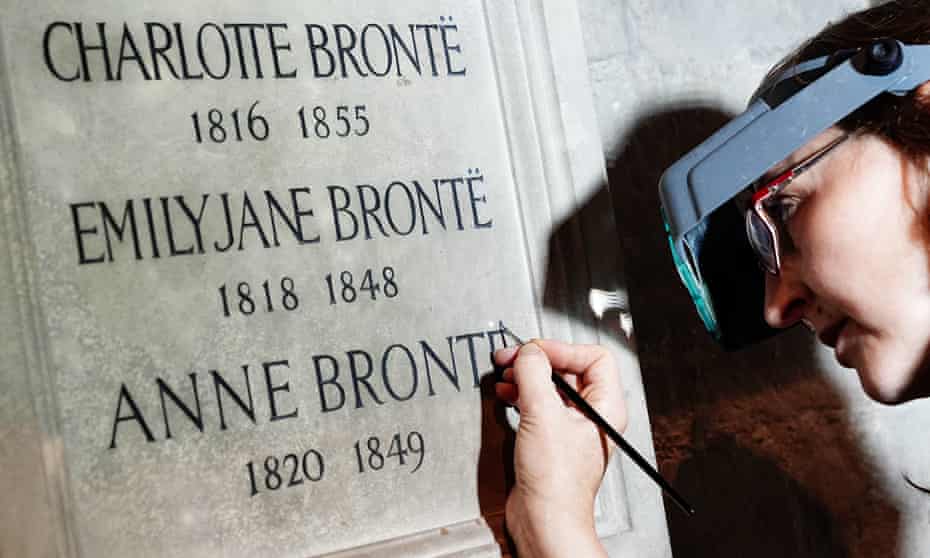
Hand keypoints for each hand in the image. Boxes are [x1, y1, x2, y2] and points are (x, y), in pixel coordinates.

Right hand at [493, 339, 626, 557]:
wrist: (544, 518)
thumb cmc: (556, 481)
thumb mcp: (542, 415)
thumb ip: (534, 375)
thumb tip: (528, 352)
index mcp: (606, 406)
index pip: (592, 357)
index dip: (562, 348)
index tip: (535, 350)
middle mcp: (593, 414)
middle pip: (569, 369)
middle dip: (538, 360)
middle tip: (512, 357)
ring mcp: (572, 426)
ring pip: (551, 385)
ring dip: (526, 376)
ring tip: (505, 373)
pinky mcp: (552, 437)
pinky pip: (539, 404)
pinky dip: (521, 393)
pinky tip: (506, 393)